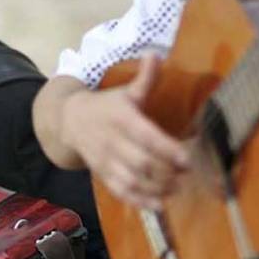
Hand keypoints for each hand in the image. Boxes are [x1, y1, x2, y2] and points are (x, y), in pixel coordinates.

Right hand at [60, 54, 191, 209]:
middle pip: (141, 163)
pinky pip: (120, 192)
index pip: (146, 137)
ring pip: (132, 181)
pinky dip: (139, 201)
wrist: (71, 121)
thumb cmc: (107, 106)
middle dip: (166, 173)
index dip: (168, 150)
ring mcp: (106, 161)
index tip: (187, 159)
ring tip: (176, 190)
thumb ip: (145, 77)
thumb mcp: (126, 91)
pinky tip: (158, 205)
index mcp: (121, 118)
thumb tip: (156, 53)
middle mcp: (113, 141)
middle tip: (187, 176)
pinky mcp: (103, 175)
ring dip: (156, 189)